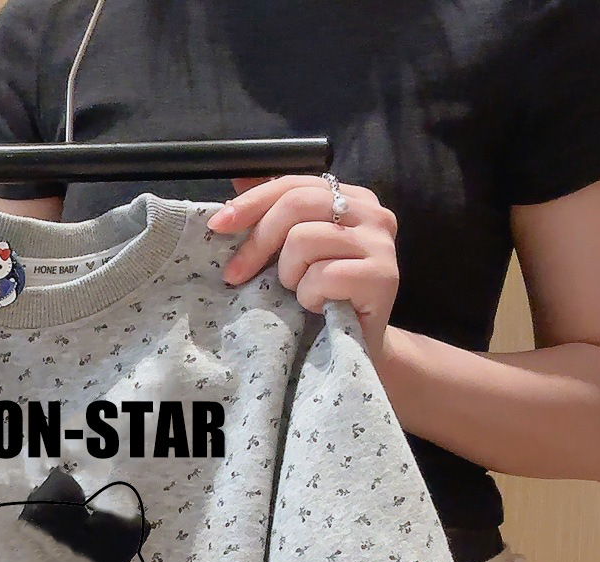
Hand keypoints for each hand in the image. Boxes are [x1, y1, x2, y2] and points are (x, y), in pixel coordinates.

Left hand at [206, 174, 399, 356]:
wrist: (355, 347)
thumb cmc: (321, 297)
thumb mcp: (293, 252)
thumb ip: (274, 213)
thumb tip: (237, 176)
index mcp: (352, 198)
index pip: (295, 183)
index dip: (252, 202)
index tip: (217, 226)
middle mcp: (373, 213)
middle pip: (297, 205)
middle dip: (258, 241)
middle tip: (238, 274)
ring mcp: (381, 244)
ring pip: (305, 239)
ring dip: (289, 274)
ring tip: (298, 291)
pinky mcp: (382, 277)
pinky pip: (324, 275)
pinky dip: (309, 296)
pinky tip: (318, 306)